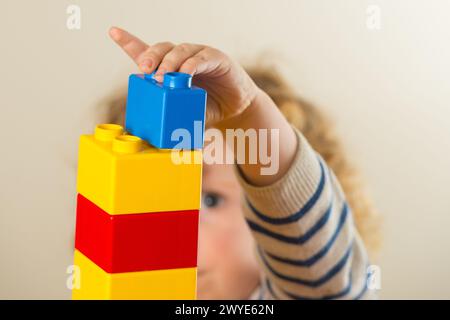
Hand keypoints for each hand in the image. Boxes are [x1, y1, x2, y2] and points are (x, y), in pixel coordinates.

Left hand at [109, 27, 260, 126]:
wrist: (236, 110)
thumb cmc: (207, 109)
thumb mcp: (184, 114)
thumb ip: (171, 117)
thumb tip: (153, 138)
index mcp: (170, 68)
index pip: (147, 51)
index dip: (129, 41)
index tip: (114, 32)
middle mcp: (182, 58)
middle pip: (161, 48)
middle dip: (150, 56)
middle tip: (144, 70)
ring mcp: (199, 55)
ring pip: (179, 51)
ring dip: (169, 63)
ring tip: (162, 78)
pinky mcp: (216, 58)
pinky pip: (201, 57)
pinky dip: (192, 65)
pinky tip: (186, 74)